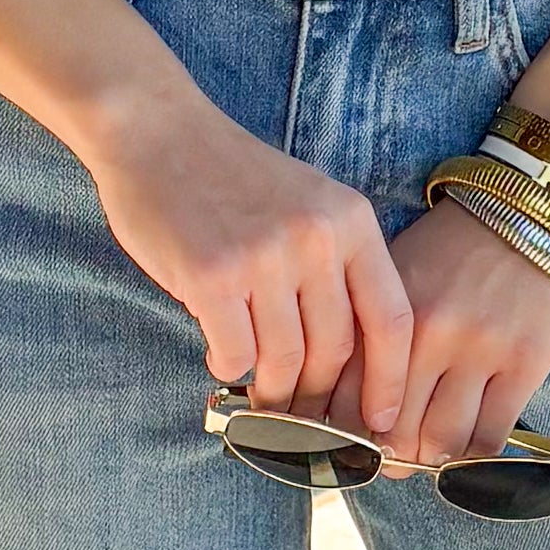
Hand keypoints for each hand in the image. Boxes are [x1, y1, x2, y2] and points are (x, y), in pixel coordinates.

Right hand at [86, 80, 411, 408]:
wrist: (156, 129)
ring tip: (262, 396)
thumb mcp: (308, 202)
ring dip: (273, 390)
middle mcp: (314, 238)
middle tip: (302, 414)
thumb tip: (347, 359)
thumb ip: (334, 264)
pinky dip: (230, 367)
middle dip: (318, 393)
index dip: (390, 380)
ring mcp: (263, 257)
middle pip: (335, 349)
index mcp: (349, 220)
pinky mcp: (212, 276)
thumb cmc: (231, 175)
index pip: (392, 319)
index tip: (381, 420)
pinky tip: (221, 357)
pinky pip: (236, 353)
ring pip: (285, 358)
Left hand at [364, 194, 549, 474]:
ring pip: (442, 441)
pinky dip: (475, 455)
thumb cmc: (455, 246)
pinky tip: (467, 445)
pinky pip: (491, 435)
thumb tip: (344, 403)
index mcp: (389, 309)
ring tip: (428, 454)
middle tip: (388, 460)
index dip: (344, 433)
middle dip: (386, 456)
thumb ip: (370, 329)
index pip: (351, 395)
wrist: (535, 210)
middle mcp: (430, 333)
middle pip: (394, 429)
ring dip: (431, 460)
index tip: (348, 443)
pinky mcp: (525, 363)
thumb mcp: (397, 273)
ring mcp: (480, 350)